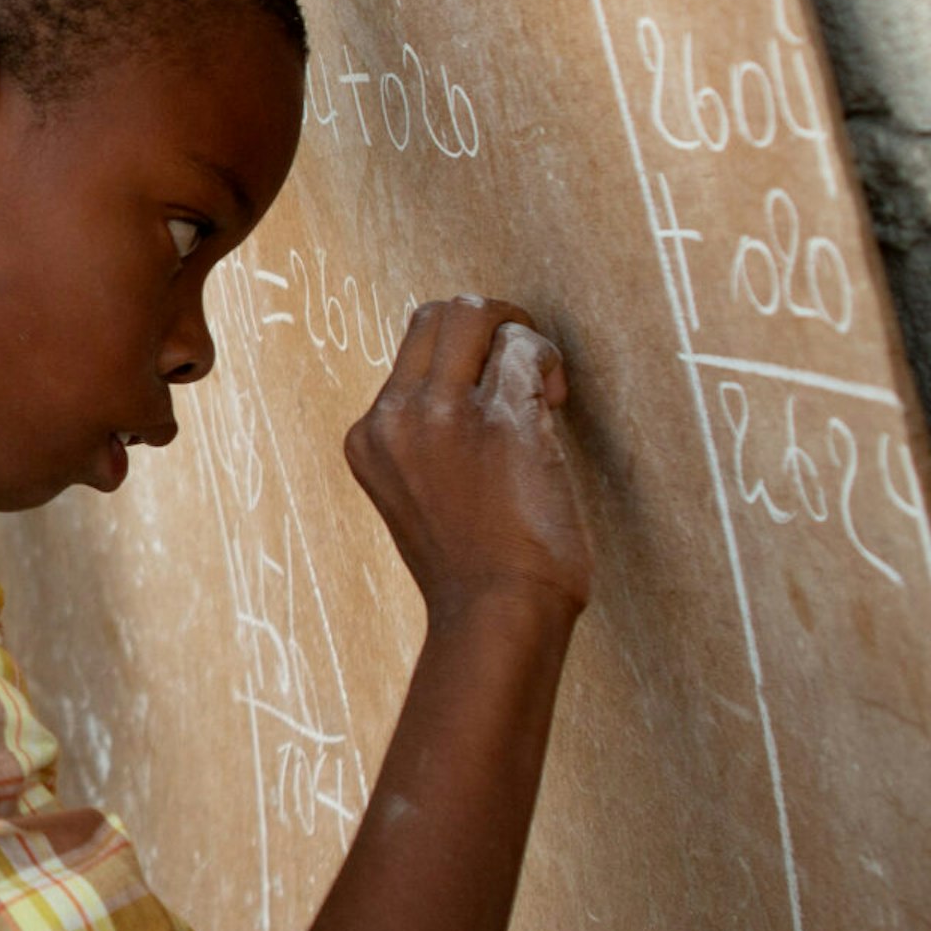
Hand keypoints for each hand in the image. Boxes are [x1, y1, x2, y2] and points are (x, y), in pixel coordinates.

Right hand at [344, 299, 592, 623]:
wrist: (495, 616)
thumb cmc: (472, 571)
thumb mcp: (416, 496)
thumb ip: (425, 441)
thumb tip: (469, 393)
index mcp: (369, 437)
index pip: (412, 350)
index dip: (461, 355)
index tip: (492, 392)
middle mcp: (396, 416)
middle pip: (438, 315)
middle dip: (489, 325)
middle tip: (522, 366)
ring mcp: (444, 414)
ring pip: (476, 315)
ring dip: (521, 338)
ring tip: (544, 388)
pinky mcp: (501, 418)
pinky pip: (526, 350)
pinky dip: (549, 362)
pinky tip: (560, 401)